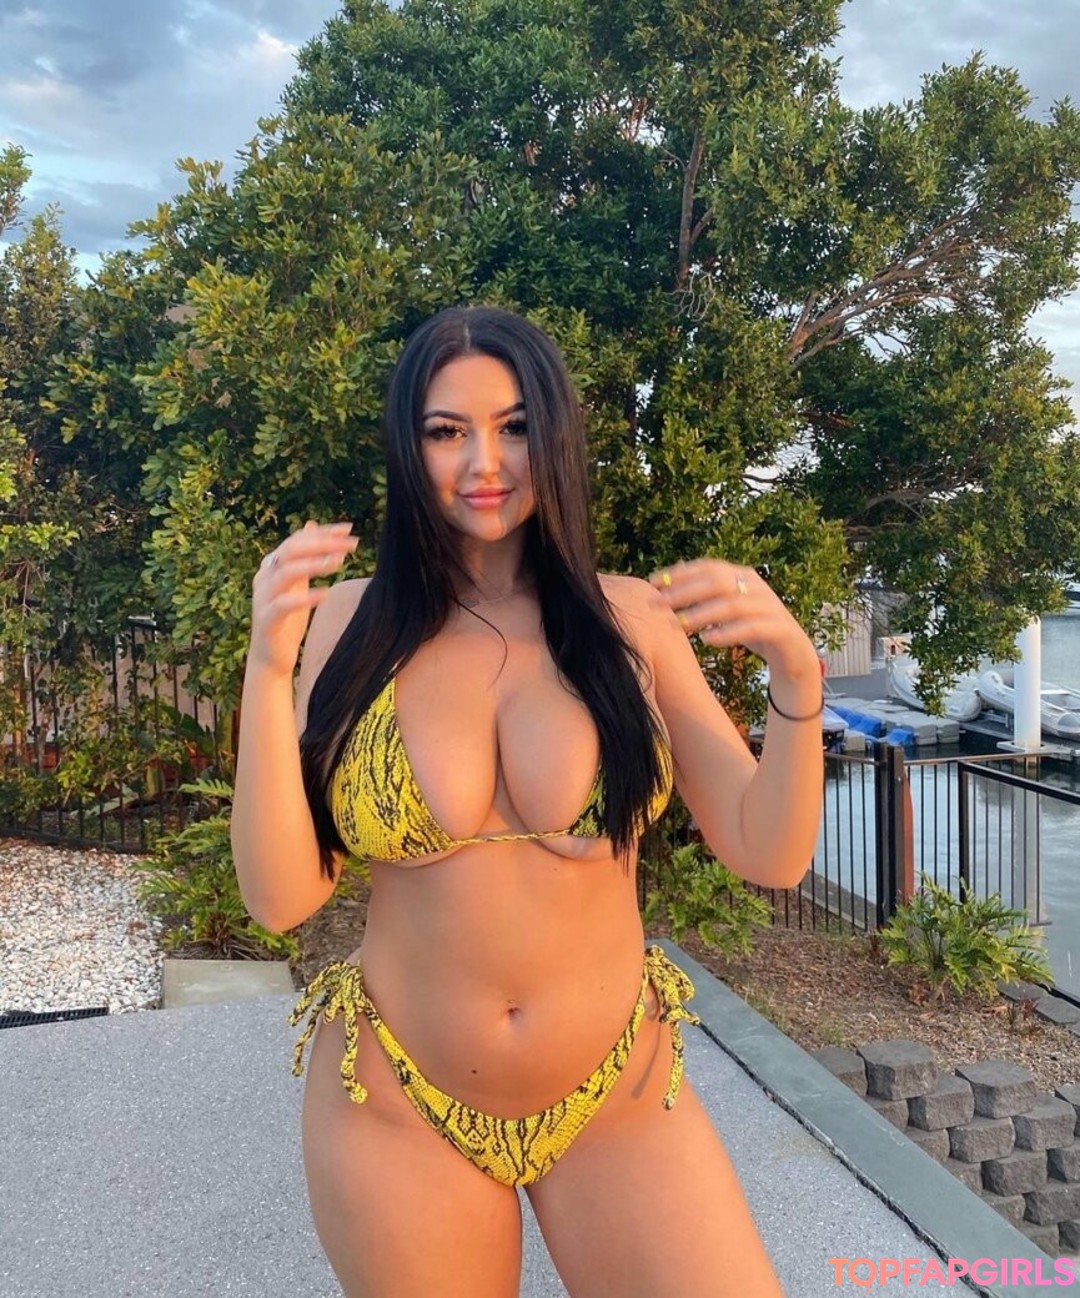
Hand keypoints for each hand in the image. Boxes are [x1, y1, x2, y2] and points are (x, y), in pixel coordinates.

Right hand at [248, 519, 358, 677]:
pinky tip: (326, 594)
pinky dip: (305, 597)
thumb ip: (304, 556)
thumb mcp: (298, 583)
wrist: (271, 658)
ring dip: (314, 565)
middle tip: (351, 545)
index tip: (348, 529)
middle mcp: (264, 578)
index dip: (322, 532)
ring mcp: (263, 598)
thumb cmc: (287, 619)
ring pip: (286, 572)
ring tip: (339, 563)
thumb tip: (311, 525)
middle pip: (291, 550)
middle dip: (323, 544)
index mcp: (271, 566)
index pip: (297, 540)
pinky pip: (284, 604)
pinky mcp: (266, 620)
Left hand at [648, 558, 817, 679]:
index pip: (707, 566)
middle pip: (717, 581)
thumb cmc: (752, 629)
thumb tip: (665, 590)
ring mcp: (770, 606)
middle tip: (659, 605)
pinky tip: (708, 640)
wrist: (793, 654)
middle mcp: (756, 586)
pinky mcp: (780, 629)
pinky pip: (752, 628)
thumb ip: (704, 598)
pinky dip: (728, 633)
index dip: (679, 573)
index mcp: (742, 576)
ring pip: (732, 605)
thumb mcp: (727, 610)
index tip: (652, 583)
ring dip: (702, 614)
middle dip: (685, 592)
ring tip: (679, 624)